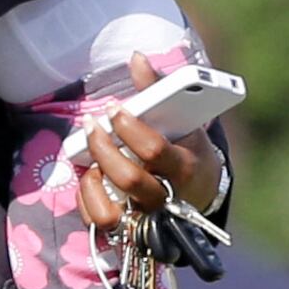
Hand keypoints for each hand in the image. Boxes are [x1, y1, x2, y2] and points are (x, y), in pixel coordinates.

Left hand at [74, 51, 223, 240]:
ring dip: (93, 181)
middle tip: (92, 126)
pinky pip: (99, 223)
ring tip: (89, 159)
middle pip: (129, 178)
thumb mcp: (185, 121)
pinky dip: (87, 200)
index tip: (115, 109)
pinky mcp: (130, 231)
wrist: (202, 192)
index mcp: (185, 168)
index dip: (130, 127)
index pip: (155, 150)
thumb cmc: (187, 149)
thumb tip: (136, 57)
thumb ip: (159, 90)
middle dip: (105, 148)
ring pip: (112, 212)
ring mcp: (147, 218)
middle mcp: (167, 198)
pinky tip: (89, 177)